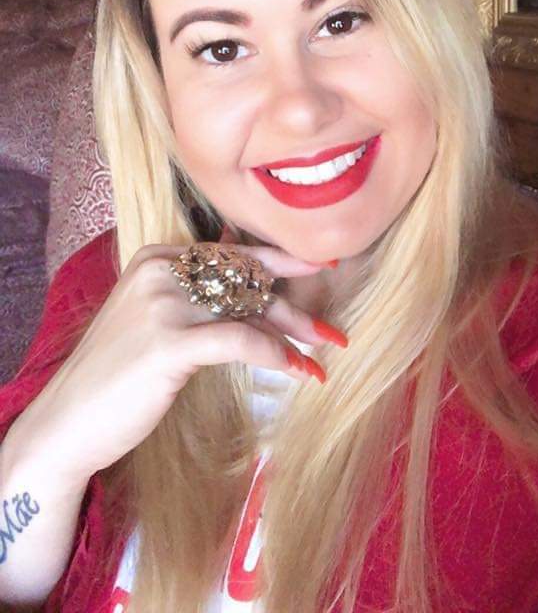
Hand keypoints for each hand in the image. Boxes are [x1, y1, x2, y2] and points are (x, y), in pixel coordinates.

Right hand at [11, 242, 342, 483]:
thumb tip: (260, 303)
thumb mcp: (157, 323)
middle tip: (331, 332)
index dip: (283, 262)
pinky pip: (240, 340)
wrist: (65, 424)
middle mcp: (161, 271)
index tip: (323, 267)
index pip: (234, 254)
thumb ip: (198, 302)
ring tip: (322, 355)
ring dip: (293, 336)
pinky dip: (274, 354)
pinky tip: (296, 370)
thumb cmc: (116, 378)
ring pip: (249, 309)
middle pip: (246, 281)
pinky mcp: (168, 341)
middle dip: (294, 309)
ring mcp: (163, 303)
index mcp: (158, 258)